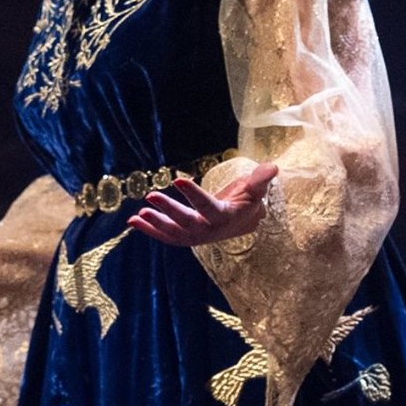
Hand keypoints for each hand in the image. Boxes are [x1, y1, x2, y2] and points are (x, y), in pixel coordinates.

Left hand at [128, 161, 277, 246]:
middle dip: (168, 210)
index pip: (207, 206)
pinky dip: (149, 230)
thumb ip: (260, 179)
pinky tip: (133, 220)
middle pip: (186, 222)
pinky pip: (165, 236)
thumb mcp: (255, 190)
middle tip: (151, 195)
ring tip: (138, 213)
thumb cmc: (246, 202)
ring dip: (154, 223)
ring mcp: (194, 236)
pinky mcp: (184, 238)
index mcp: (223, 217)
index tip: (177, 179)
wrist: (240, 224)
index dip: (192, 194)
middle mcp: (207, 230)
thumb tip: (273, 166)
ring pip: (173, 233)